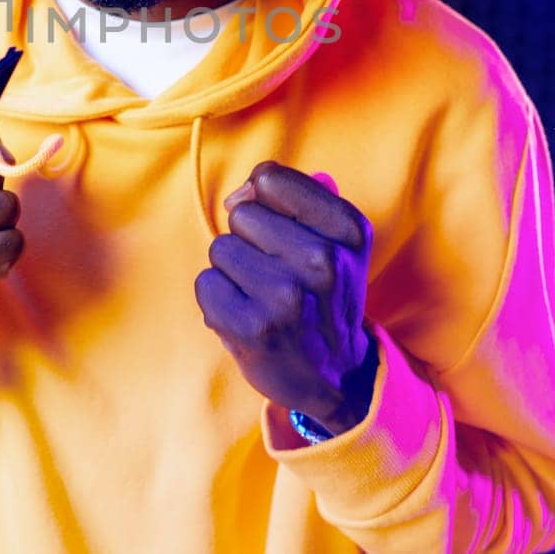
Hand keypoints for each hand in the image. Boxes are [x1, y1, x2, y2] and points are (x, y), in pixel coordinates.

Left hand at [195, 162, 374, 434]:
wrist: (335, 376)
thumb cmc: (324, 296)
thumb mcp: (337, 241)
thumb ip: (301, 197)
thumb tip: (247, 188)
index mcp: (347, 229)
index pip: (268, 178)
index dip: (264, 200)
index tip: (281, 229)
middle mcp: (322, 260)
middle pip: (241, 214)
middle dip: (250, 240)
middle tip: (278, 273)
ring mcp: (286, 297)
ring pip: (221, 248)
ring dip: (234, 271)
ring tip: (264, 296)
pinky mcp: (253, 328)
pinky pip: (206, 283)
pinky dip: (220, 300)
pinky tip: (249, 316)